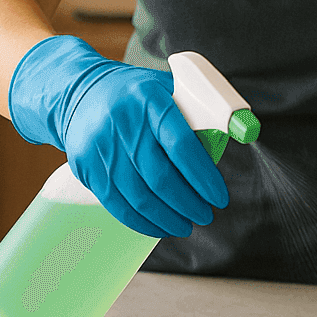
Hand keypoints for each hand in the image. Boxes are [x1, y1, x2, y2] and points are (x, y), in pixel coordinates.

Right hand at [8, 35, 227, 238]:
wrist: (78, 93)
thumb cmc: (134, 95)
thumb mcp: (165, 89)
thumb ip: (196, 112)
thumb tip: (238, 134)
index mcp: (148, 99)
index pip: (180, 144)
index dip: (202, 177)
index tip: (218, 197)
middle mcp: (122, 122)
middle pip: (159, 177)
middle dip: (188, 204)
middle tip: (205, 215)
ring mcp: (100, 146)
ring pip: (138, 196)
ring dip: (167, 218)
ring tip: (185, 225)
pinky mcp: (86, 166)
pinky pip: (116, 204)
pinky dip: (141, 221)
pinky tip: (159, 226)